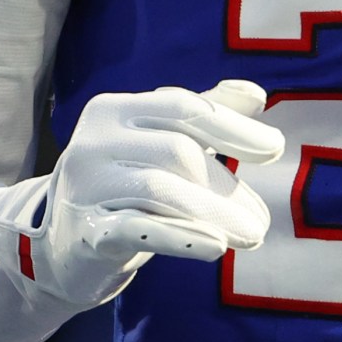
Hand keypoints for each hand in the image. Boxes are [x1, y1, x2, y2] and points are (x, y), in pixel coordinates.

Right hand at [0, 80, 284, 304]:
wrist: (67, 246)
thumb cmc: (126, 185)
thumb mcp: (159, 143)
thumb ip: (205, 116)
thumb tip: (256, 94)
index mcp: (112, 110)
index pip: (182, 108)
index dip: (232, 126)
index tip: (274, 148)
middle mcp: (93, 141)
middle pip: (178, 153)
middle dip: (226, 186)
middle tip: (261, 219)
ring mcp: (85, 187)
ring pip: (162, 190)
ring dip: (216, 213)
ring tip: (253, 235)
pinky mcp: (85, 234)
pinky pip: (138, 231)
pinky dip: (181, 237)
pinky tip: (215, 246)